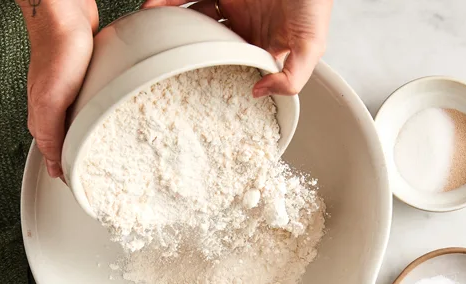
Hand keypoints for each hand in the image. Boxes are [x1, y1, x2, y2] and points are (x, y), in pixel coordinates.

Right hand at [16, 0, 98, 177]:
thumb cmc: (57, 48)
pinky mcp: (82, 83)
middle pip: (67, 146)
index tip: (86, 193)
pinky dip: (100, 121)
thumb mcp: (50, 99)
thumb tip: (53, 168)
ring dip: (93, 144)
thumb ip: (49, 134)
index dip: (70, 177)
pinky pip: (92, 109)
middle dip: (84, 164)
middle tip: (103, 181)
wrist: (64, 12)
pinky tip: (111, 123)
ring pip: (80, 129)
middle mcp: (54, 110)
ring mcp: (68, 97)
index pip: (54, 158)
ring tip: (109, 159)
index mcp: (42, 119)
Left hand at [142, 0, 332, 96]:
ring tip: (151, 36)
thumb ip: (292, 77)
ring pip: (192, 21)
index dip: (211, 77)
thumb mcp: (312, 45)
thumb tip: (259, 93)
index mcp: (261, 49)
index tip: (190, 88)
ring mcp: (230, 8)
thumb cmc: (314, 1)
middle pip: (205, 46)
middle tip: (162, 64)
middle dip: (184, 54)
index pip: (231, 69)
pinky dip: (168, 2)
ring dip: (171, 28)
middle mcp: (242, 30)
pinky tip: (153, 8)